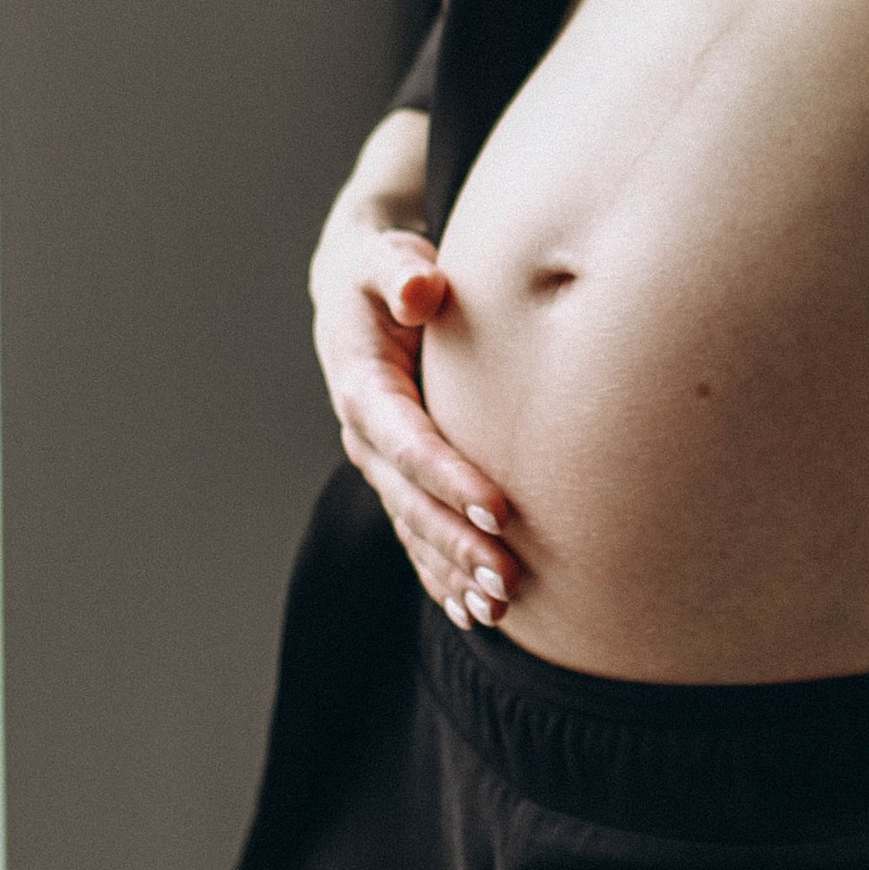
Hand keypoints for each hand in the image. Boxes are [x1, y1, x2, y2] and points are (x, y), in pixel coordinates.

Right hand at [311, 214, 522, 621]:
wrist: (359, 296)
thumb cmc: (385, 271)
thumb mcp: (386, 258)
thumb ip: (400, 270)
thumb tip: (421, 290)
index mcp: (362, 386)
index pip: (409, 441)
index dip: (451, 479)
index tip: (501, 510)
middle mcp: (366, 437)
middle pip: (412, 502)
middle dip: (458, 544)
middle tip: (509, 580)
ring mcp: (379, 465)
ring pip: (414, 530)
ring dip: (453, 572)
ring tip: (500, 609)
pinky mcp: (398, 480)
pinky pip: (416, 537)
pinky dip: (441, 576)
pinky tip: (472, 612)